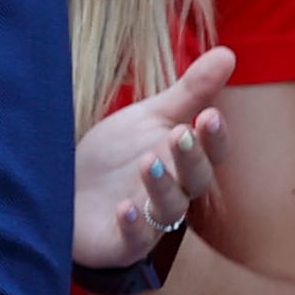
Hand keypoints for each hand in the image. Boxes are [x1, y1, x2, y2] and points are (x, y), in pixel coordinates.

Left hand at [76, 45, 231, 267]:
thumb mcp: (150, 119)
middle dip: (190, 158)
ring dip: (162, 187)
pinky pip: (131, 239)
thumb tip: (228, 52)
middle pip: (194, 180)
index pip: (210, 151)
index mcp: (182, 162)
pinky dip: (131, 225)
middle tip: (181, 134)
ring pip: (168, 210)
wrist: (65, 195)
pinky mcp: (120, 242)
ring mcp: (148, 220)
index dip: (213, 137)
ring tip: (149, 163)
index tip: (208, 115)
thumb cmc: (115, 157)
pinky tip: (124, 209)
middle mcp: (173, 192)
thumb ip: (190, 92)